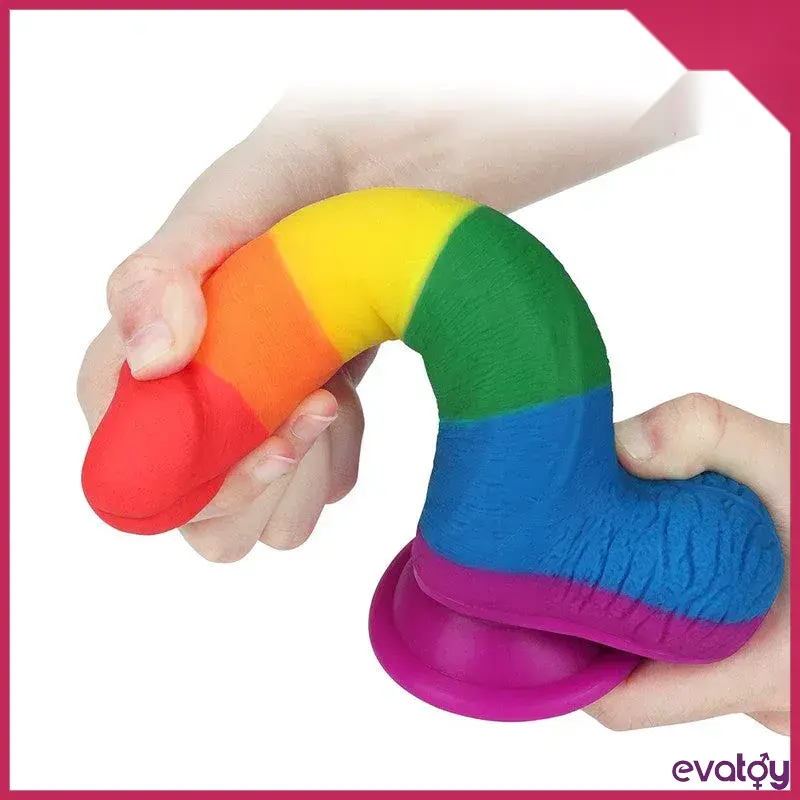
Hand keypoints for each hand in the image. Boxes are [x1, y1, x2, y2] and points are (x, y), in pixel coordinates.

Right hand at [78, 82, 694, 560]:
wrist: (377, 186)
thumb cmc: (288, 186)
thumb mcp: (219, 215)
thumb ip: (160, 277)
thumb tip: (149, 363)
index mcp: (140, 366)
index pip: (138, 469)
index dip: (201, 474)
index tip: (277, 428)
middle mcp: (192, 404)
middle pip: (201, 515)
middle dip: (261, 484)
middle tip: (320, 406)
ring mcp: (251, 420)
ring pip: (263, 519)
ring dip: (306, 476)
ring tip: (339, 395)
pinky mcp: (303, 424)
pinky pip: (316, 489)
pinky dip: (341, 457)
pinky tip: (352, 394)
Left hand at [586, 393, 788, 734]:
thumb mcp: (786, 456)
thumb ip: (706, 432)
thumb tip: (622, 448)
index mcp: (769, 669)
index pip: (625, 703)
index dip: (565, 660)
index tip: (532, 602)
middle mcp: (772, 701)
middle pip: (639, 685)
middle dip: (599, 627)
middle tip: (568, 564)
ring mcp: (773, 695)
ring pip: (671, 674)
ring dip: (640, 622)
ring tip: (617, 560)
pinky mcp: (771, 676)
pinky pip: (702, 666)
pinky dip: (675, 624)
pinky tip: (665, 572)